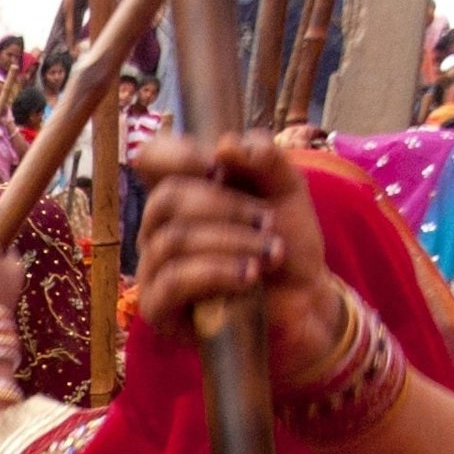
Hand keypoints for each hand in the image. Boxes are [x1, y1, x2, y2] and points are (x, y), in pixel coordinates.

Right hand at [133, 131, 331, 374]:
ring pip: (173, 241)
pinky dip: (215, 273)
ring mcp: (154, 267)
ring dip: (230, 243)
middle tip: (266, 220)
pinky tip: (248, 277)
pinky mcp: (158, 307)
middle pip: (165, 198)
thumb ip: (265, 158)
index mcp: (184, 192)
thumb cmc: (285, 242)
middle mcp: (159, 227)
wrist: (302, 298)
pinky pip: (173, 281)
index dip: (175, 154)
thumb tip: (224, 146)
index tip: (217, 165)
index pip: (150, 159)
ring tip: (268, 253)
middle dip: (223, 207)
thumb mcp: (287, 190)